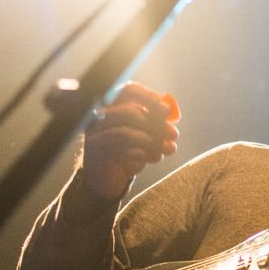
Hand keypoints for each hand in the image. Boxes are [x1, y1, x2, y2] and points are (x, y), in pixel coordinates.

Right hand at [82, 82, 180, 199]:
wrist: (108, 179)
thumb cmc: (128, 151)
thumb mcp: (145, 134)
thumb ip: (156, 123)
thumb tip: (172, 115)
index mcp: (112, 106)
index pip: (128, 91)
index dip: (149, 97)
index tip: (168, 110)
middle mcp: (99, 117)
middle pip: (128, 112)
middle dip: (156, 123)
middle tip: (174, 134)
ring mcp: (95, 135)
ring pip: (124, 132)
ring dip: (151, 141)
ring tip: (168, 149)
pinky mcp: (95, 153)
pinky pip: (119, 150)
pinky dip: (141, 153)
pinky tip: (154, 157)